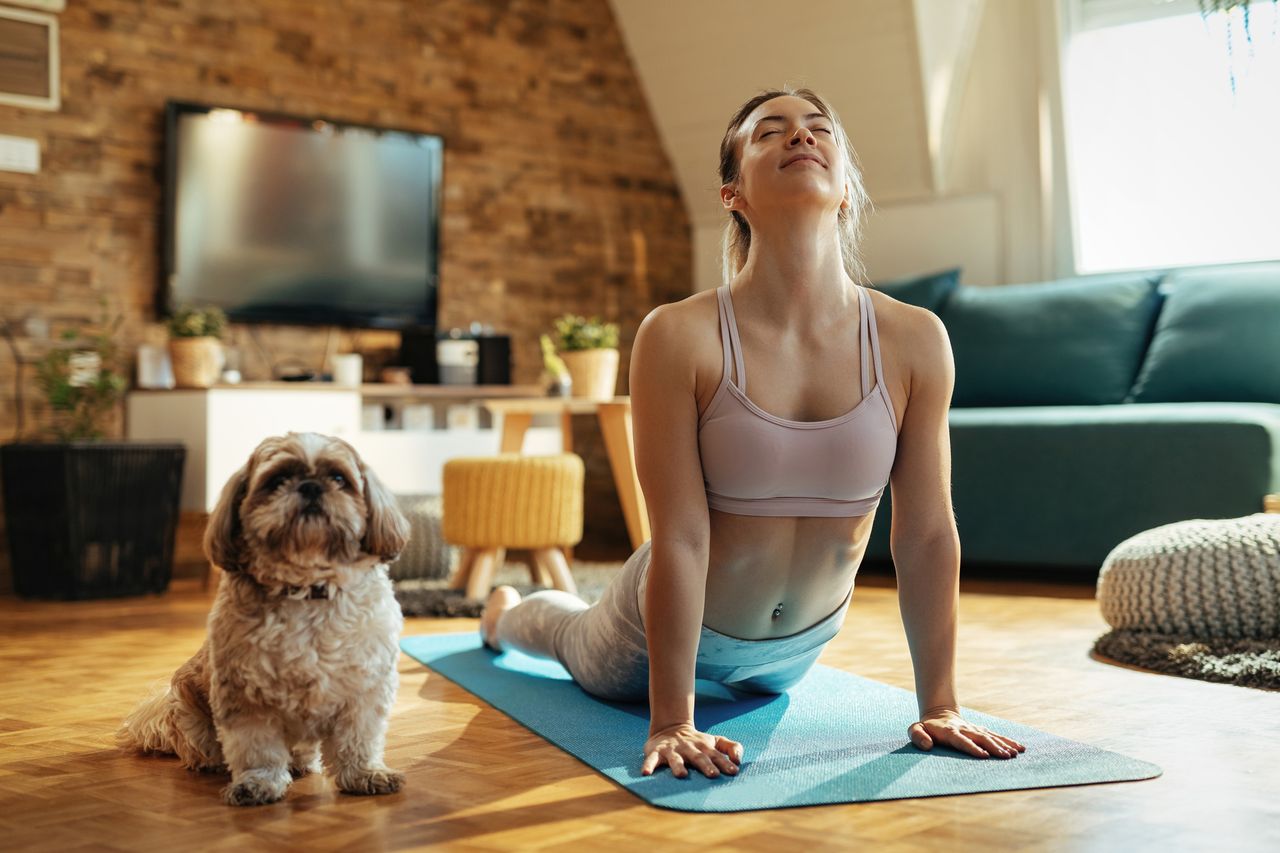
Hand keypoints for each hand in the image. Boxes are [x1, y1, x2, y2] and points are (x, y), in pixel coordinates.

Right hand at [641, 722, 742, 778]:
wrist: (670, 728)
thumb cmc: (698, 742)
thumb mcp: (715, 741)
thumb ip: (731, 747)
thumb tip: (739, 760)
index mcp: (705, 747)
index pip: (717, 755)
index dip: (725, 763)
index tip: (734, 771)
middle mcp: (689, 748)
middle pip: (698, 757)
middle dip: (706, 765)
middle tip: (713, 775)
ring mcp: (673, 750)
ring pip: (675, 759)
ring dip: (678, 766)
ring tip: (681, 775)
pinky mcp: (657, 752)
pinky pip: (652, 759)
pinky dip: (648, 765)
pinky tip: (646, 773)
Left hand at [908, 708, 1026, 758]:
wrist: (938, 714)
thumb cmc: (926, 727)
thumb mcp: (914, 730)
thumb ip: (917, 736)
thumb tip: (927, 745)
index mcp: (949, 732)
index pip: (962, 740)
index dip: (972, 747)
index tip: (983, 756)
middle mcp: (965, 729)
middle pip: (980, 738)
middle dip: (993, 747)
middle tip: (1005, 756)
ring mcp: (974, 729)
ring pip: (990, 736)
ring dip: (1003, 744)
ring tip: (1015, 753)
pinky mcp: (981, 731)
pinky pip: (996, 735)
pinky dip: (1008, 741)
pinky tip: (1020, 747)